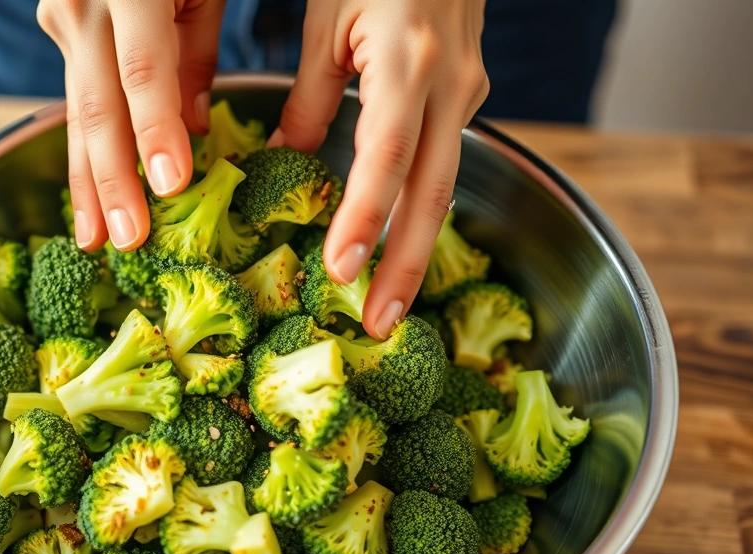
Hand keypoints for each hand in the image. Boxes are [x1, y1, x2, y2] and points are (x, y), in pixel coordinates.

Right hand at [38, 0, 224, 250]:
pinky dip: (85, 153)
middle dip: (112, 177)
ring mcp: (63, 20)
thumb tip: (194, 126)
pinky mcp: (60, 35)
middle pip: (97, 104)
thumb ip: (195, 52)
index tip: (170, 183)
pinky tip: (89, 200)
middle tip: (128, 238)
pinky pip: (76, 103)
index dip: (155, 128)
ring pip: (76, 114)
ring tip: (96, 238)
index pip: (143, 68)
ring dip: (87, 180)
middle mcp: (83, 3)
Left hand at [269, 0, 488, 339]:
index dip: (365, 219)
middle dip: (406, 264)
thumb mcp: (327, 17)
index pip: (386, 157)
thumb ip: (309, 94)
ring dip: (416, 245)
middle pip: (432, 191)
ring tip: (387, 299)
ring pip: (443, 183)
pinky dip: (419, 207)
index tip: (339, 272)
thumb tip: (286, 156)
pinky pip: (443, 159)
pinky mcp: (467, 92)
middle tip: (378, 323)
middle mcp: (448, 83)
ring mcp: (466, 90)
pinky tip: (398, 240)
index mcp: (406, 60)